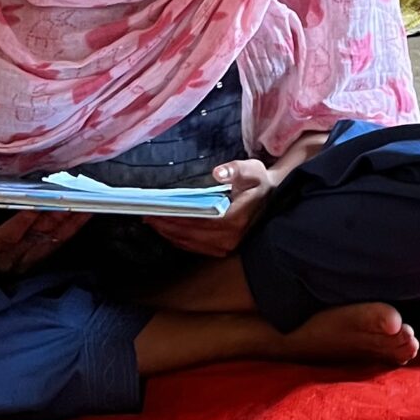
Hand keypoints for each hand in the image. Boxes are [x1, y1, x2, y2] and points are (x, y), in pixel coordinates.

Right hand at [0, 200, 85, 275]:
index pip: (0, 240)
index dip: (18, 225)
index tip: (34, 207)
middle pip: (29, 241)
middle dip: (51, 220)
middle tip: (71, 199)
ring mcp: (14, 265)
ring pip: (44, 244)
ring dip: (65, 224)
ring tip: (85, 204)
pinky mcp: (28, 262)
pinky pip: (50, 247)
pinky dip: (68, 231)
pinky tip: (84, 215)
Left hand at [149, 156, 276, 256]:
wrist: (273, 197)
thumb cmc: (259, 182)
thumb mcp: (252, 170)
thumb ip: (235, 170)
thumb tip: (218, 173)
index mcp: (234, 220)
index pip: (195, 222)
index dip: (173, 218)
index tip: (154, 212)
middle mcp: (229, 238)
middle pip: (189, 235)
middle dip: (166, 226)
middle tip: (146, 217)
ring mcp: (227, 246)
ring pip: (190, 243)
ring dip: (170, 234)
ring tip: (153, 223)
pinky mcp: (224, 249)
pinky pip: (196, 247)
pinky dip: (180, 239)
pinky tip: (169, 231)